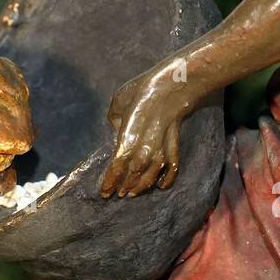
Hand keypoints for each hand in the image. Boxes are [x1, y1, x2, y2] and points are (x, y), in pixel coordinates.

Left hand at [101, 65, 188, 196]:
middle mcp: (146, 147)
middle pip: (134, 174)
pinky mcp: (175, 144)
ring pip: (152, 174)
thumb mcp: (118, 102)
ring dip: (142, 186)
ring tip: (132, 193)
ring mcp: (162, 148)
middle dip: (124, 186)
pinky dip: (168, 179)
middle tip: (116, 194)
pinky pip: (172, 166)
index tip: (104, 191)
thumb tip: (116, 130)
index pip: (117, 166)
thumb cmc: (141, 90)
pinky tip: (161, 186)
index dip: (110, 181)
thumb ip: (115, 120)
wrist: (172, 85)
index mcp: (128, 137)